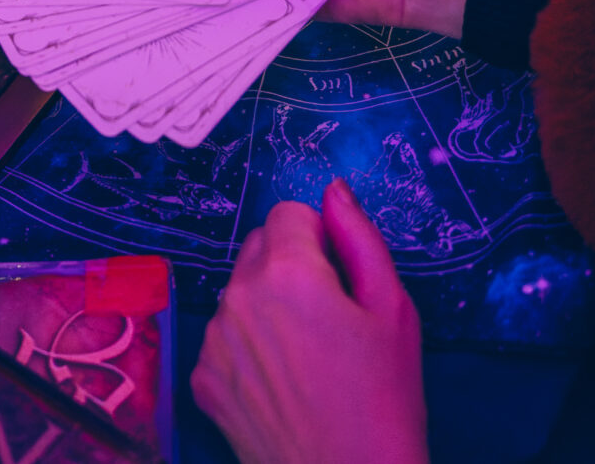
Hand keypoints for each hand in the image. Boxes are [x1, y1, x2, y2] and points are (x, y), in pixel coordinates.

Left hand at [192, 181, 428, 463]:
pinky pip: (223, 337)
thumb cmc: (383, 402)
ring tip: (308, 358)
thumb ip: (360, 238)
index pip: (289, 213)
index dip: (320, 240)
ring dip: (267, 306)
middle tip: (329, 318)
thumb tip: (334, 191)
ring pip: (239, 292)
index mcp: (286, 272)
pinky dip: (247, 348)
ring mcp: (212, 340)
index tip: (340, 278)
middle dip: (291, 266)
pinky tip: (281, 383)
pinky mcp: (201, 378)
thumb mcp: (392, 311)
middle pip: (259, 248)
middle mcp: (237, 297)